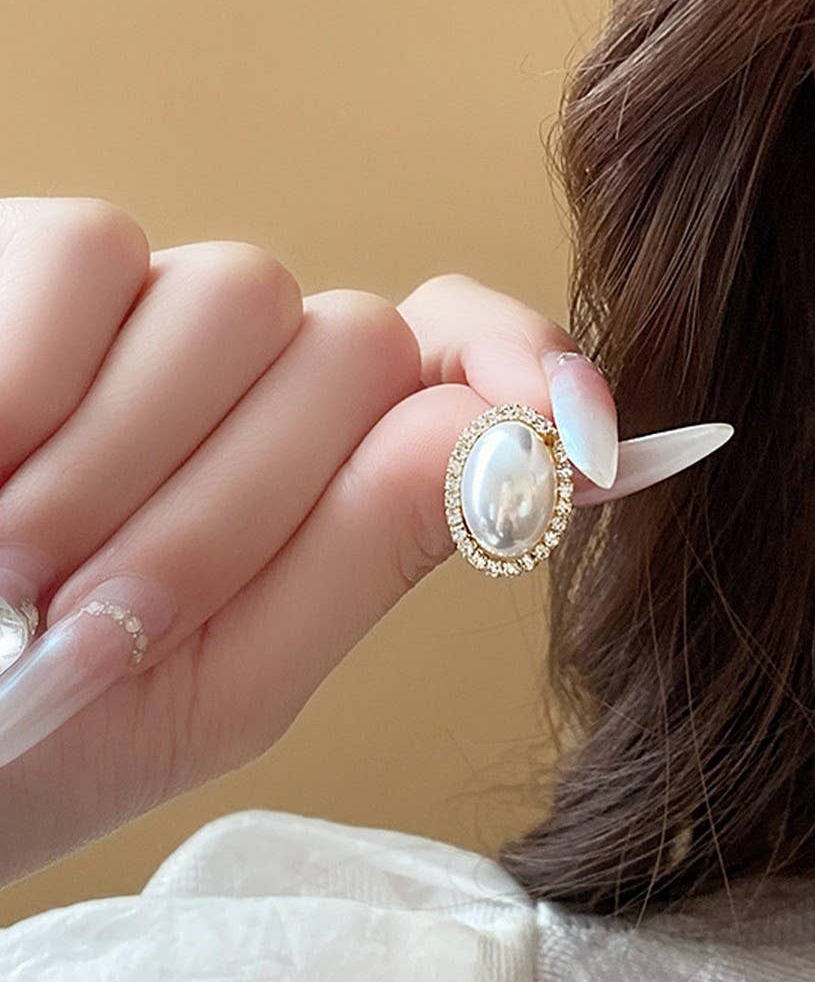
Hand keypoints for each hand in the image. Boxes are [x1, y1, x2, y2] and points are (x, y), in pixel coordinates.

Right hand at [0, 198, 731, 885]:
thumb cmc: (37, 727)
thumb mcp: (222, 679)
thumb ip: (371, 554)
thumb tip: (531, 443)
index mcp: (326, 475)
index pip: (462, 371)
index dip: (530, 372)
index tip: (590, 431)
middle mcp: (256, 377)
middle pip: (357, 347)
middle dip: (242, 497)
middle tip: (103, 622)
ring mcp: (150, 308)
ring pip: (239, 294)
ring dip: (134, 456)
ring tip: (19, 567)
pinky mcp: (33, 256)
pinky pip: (91, 254)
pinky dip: (35, 369)